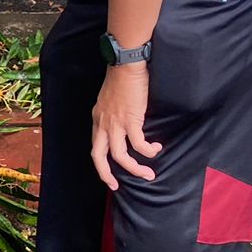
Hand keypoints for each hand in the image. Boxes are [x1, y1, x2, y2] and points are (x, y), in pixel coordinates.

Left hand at [90, 64, 161, 189]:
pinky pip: (139, 144)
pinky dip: (148, 150)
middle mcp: (103, 123)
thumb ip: (115, 113)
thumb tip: (126, 123)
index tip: (109, 174)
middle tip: (116, 186)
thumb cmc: (122, 77)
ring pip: (121, 156)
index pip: (95, 146)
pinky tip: (156, 148)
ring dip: (135, 168)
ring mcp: (115, 123)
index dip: (101, 162)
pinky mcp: (130, 120)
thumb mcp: (111, 99)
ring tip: (148, 174)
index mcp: (98, 118)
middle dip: (106, 175)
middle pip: (99, 157)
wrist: (126, 64)